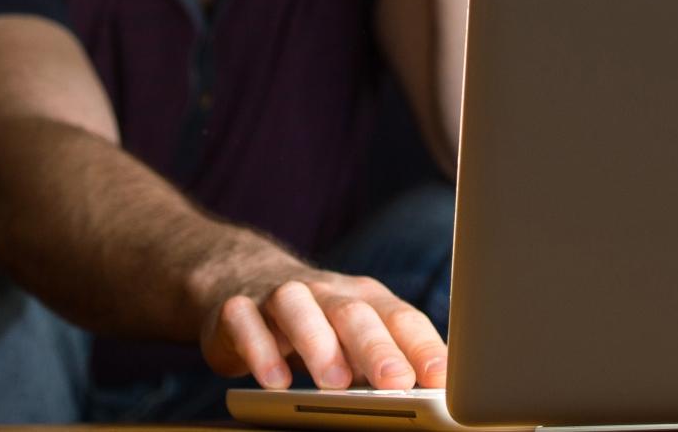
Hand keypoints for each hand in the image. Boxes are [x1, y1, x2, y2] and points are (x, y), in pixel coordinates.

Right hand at [199, 268, 447, 389]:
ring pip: (299, 308)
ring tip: (336, 383)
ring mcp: (279, 295)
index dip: (422, 347)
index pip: (401, 318)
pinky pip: (246, 322)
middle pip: (354, 313)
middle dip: (378, 348)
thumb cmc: (318, 323)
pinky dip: (260, 349)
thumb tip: (430, 396)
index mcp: (366, 298)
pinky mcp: (237, 308)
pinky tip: (275, 382)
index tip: (440, 379)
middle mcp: (326, 291)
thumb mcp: (354, 337)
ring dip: (319, 343)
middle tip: (397, 382)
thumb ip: (385, 360)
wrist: (243, 280)